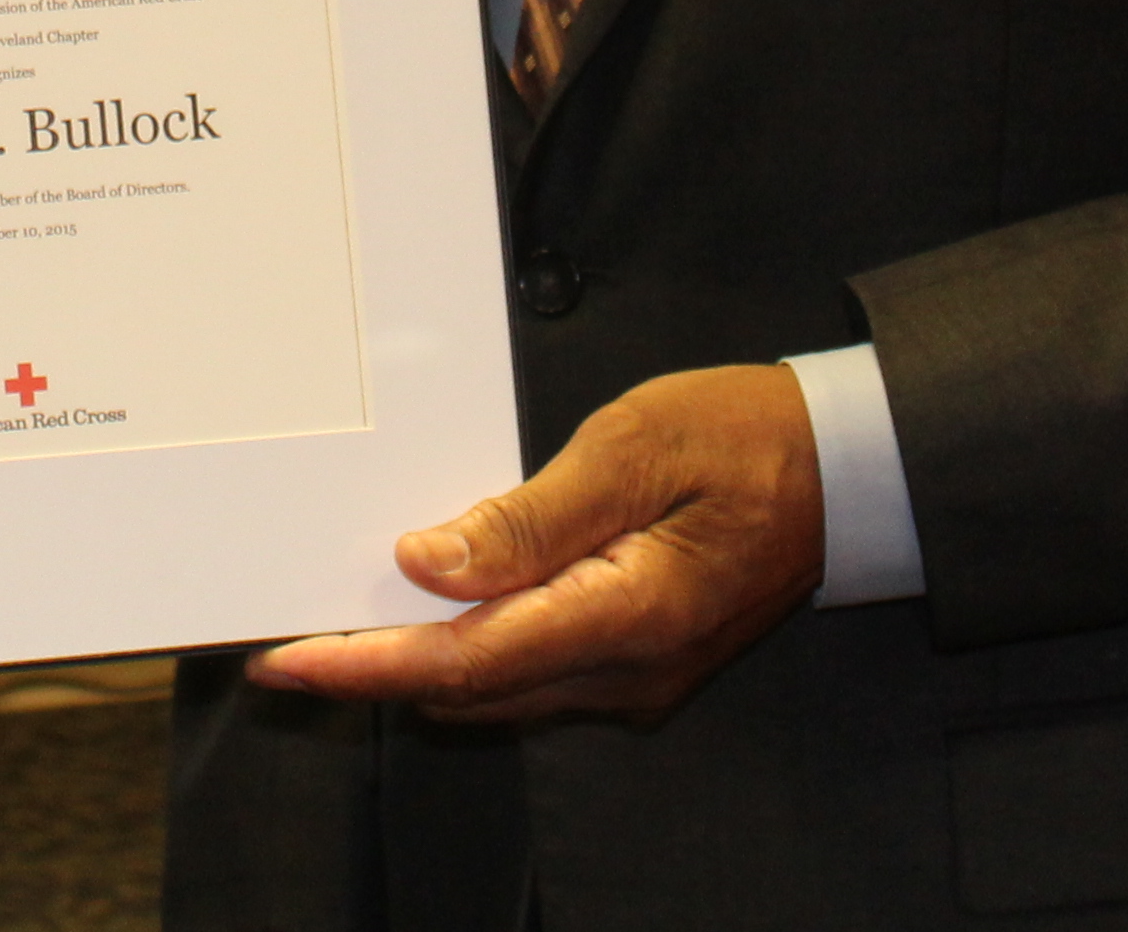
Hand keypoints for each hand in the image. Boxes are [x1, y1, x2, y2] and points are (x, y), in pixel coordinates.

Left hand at [243, 362, 822, 725]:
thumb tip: (427, 562)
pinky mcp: (636, 662)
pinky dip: (468, 650)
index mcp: (629, 616)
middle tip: (283, 645)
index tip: (287, 661)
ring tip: (335, 624)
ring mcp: (635, 678)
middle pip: (470, 688)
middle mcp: (627, 671)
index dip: (368, 665)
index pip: (469, 660)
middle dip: (371, 672)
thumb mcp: (633, 447)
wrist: (844, 470)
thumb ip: (530, 518)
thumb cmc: (743, 438)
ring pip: (497, 689)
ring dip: (415, 663)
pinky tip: (429, 610)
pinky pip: (531, 672)